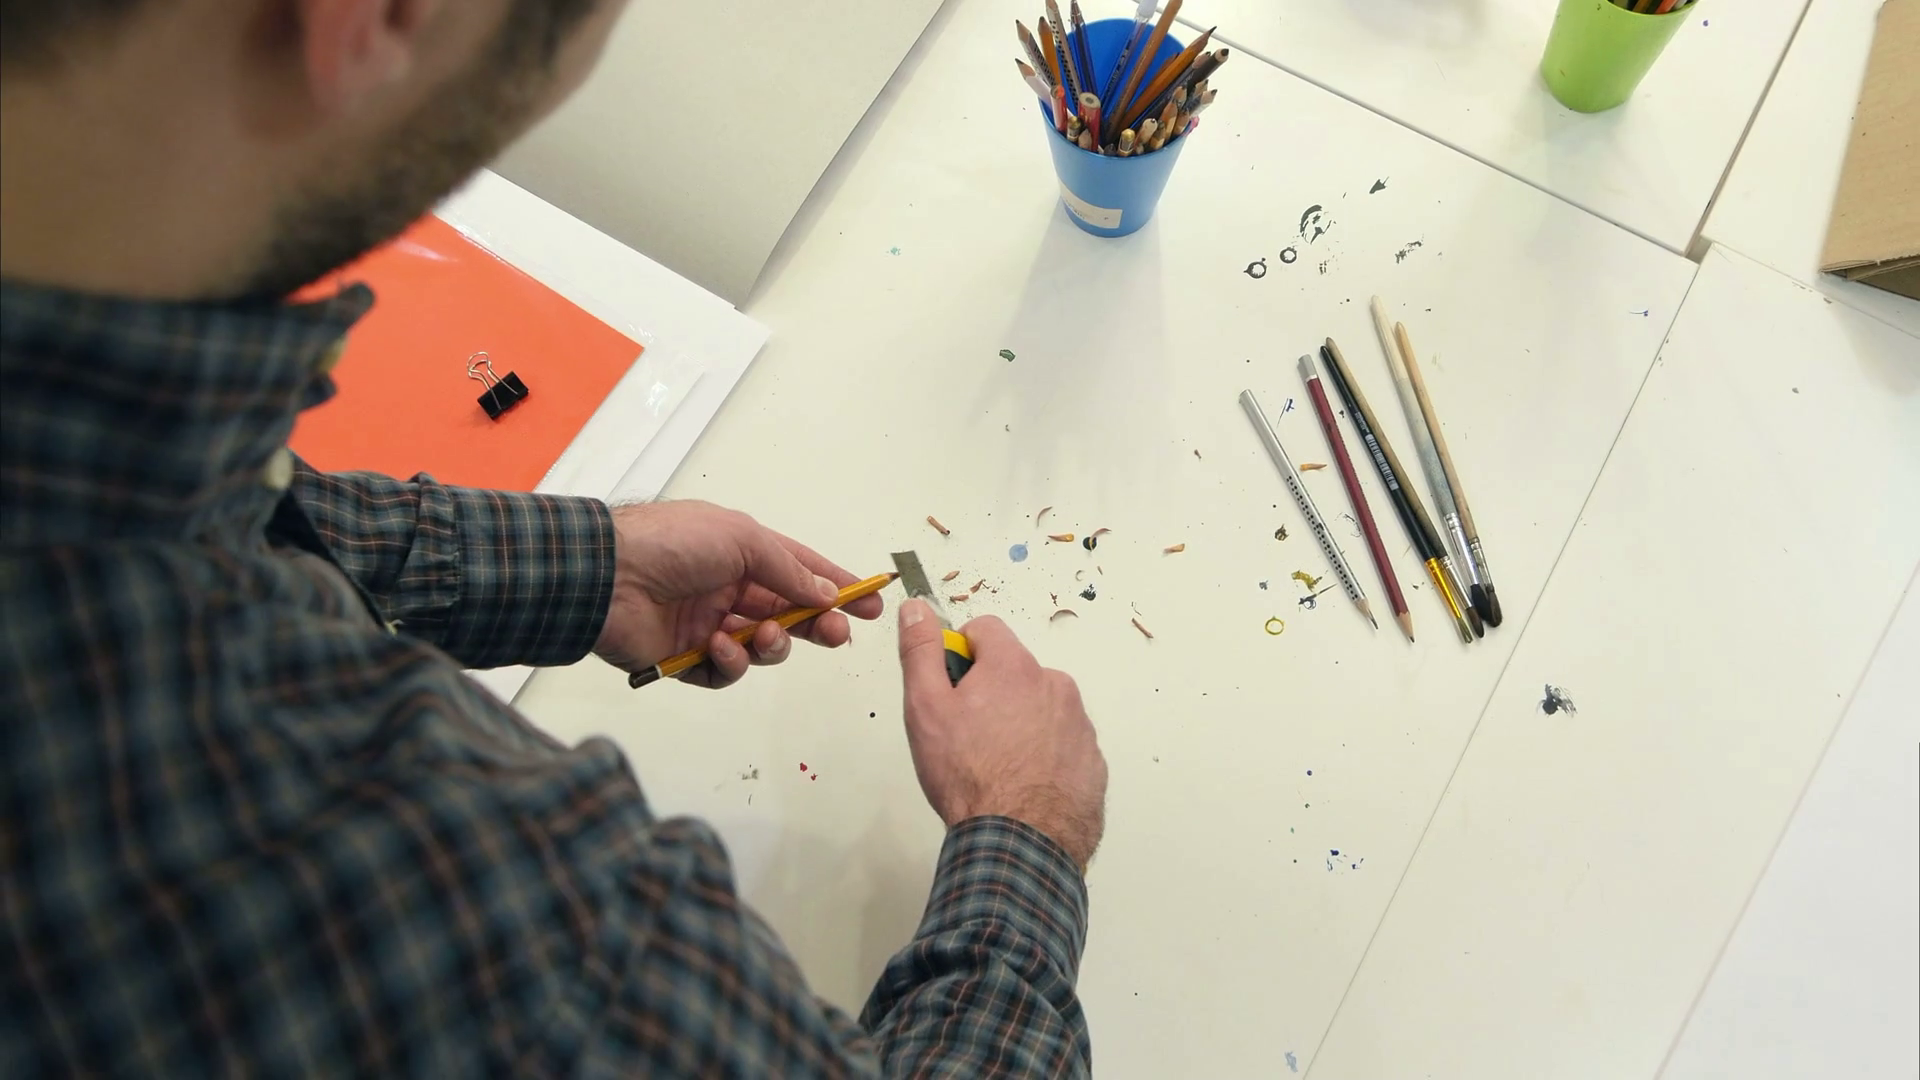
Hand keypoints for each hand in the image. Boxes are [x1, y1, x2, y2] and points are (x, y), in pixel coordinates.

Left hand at [593, 501, 883, 687]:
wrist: (606, 576)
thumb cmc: (674, 543)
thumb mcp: (743, 539)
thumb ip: (789, 570)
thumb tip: (827, 595)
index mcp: (741, 552)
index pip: (800, 571)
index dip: (837, 587)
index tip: (872, 603)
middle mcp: (728, 588)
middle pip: (788, 613)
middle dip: (817, 624)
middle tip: (837, 635)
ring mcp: (708, 624)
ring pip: (761, 646)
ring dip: (771, 644)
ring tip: (761, 636)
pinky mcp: (686, 659)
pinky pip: (724, 671)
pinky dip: (729, 663)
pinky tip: (718, 646)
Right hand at [895, 600, 1107, 869]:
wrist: (1020, 840)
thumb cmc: (968, 773)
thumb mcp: (926, 708)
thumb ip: (921, 651)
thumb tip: (917, 607)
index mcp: (1014, 666)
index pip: (985, 629)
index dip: (961, 653)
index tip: (950, 688)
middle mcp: (1055, 684)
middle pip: (1015, 671)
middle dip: (991, 692)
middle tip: (967, 736)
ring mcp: (1079, 723)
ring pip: (1041, 707)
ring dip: (1020, 723)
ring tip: (996, 767)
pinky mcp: (1092, 760)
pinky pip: (1062, 743)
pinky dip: (1044, 754)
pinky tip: (1023, 785)